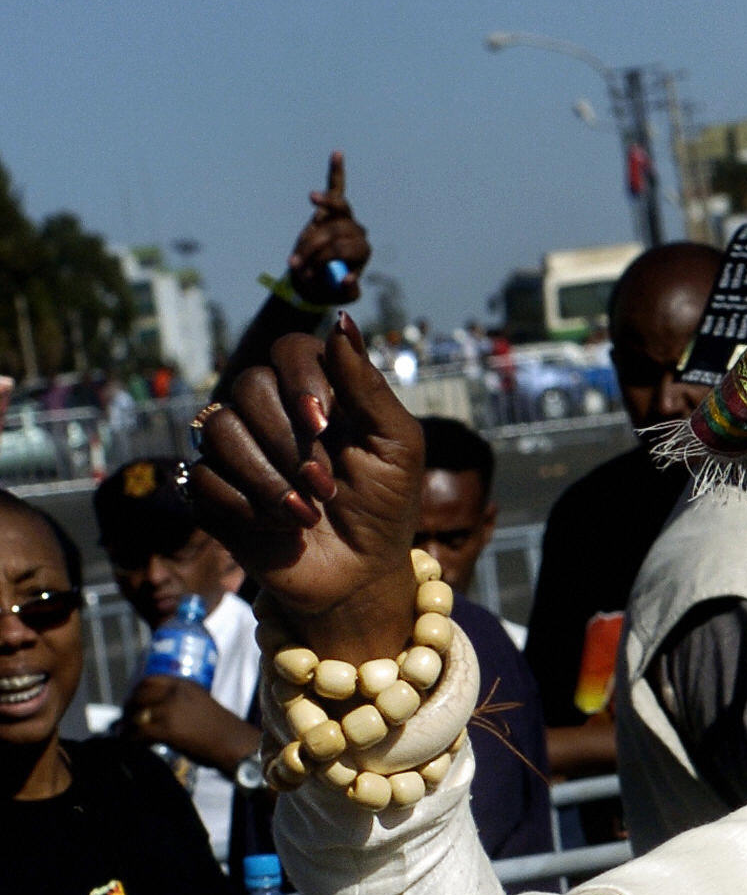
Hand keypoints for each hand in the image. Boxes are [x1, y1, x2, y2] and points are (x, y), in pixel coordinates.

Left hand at [125, 674, 260, 773]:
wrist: (237, 746)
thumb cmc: (222, 731)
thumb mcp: (201, 705)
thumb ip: (179, 702)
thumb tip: (154, 711)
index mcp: (186, 684)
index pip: (150, 681)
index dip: (137, 692)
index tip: (133, 702)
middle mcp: (176, 693)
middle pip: (139, 695)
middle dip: (128, 708)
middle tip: (124, 721)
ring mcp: (171, 710)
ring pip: (137, 714)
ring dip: (127, 725)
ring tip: (125, 734)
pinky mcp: (167, 729)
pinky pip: (139, 732)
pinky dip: (132, 739)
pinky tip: (132, 744)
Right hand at [188, 319, 422, 665]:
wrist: (360, 575)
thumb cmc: (385, 506)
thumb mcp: (396, 446)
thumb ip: (368, 386)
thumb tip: (340, 319)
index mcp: (317, 393)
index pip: (289, 349)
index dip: (300, 380)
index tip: (323, 423)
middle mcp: (270, 412)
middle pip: (248, 386)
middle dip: (290, 444)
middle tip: (325, 485)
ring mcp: (236, 448)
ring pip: (217, 429)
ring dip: (268, 479)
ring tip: (306, 512)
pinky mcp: (211, 489)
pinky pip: (202, 477)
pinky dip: (247, 507)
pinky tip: (280, 527)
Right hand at [289, 152, 367, 305]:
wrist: (314, 280)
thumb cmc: (327, 287)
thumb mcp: (339, 296)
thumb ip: (346, 291)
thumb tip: (349, 279)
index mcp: (362, 252)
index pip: (344, 249)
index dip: (324, 260)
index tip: (307, 273)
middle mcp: (357, 233)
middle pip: (333, 235)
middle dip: (311, 252)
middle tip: (296, 266)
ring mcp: (345, 219)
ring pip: (327, 216)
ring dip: (310, 233)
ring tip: (298, 249)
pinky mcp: (333, 209)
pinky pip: (337, 188)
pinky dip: (336, 171)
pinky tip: (337, 154)